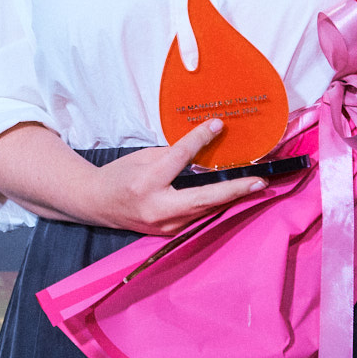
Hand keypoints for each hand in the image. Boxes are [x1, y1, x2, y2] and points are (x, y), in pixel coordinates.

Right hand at [0, 119, 268, 235]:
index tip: (218, 125)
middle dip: (235, 189)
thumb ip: (172, 155)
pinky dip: (215, 204)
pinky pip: (198, 216)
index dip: (199, 140)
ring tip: (255, 184)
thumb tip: (202, 147)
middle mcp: (157, 208)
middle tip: (260, 181)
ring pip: (205, 209)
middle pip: (204, 198)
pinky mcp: (170, 232)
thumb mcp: (142, 157)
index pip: (178, 158)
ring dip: (231, 197)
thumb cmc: (119, 175)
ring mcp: (165, 225)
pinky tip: (232, 195)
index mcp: (147, 182)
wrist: (96, 204)